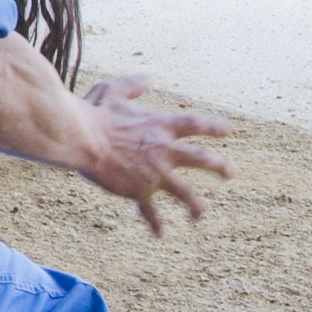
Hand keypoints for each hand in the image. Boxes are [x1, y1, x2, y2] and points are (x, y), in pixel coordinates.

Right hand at [0, 40, 231, 234]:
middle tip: (230, 173)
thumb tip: (146, 78)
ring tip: (200, 215)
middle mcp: (164, 150)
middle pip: (202, 160)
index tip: (228, 132)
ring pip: (185, 192)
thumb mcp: (113, 91)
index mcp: (160, 126)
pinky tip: (160, 234)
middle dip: (220, 167)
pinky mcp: (139, 191)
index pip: (196, 125)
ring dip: (196, 205)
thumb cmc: (94, 112)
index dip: (214, 128)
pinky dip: (155, 223)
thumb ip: (131, 86)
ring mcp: (154, 173)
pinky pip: (151, 210)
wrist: (81, 138)